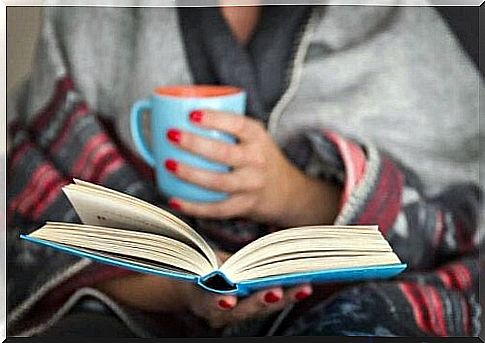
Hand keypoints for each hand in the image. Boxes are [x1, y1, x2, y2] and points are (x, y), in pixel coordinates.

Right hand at [96, 251, 312, 328]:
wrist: (188, 282)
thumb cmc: (190, 266)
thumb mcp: (192, 261)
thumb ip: (199, 258)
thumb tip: (193, 243)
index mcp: (200, 301)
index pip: (208, 304)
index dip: (217, 301)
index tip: (227, 298)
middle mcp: (219, 312)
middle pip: (241, 311)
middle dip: (260, 300)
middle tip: (277, 292)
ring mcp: (236, 313)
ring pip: (259, 308)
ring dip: (281, 297)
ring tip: (301, 286)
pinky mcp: (248, 306)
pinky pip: (267, 301)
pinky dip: (285, 292)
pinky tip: (301, 283)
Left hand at [164, 110, 340, 226]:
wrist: (286, 191)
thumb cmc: (260, 159)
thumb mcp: (254, 138)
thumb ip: (228, 128)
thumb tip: (180, 114)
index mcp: (258, 138)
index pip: (238, 124)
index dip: (214, 119)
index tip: (192, 114)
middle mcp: (256, 161)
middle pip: (224, 153)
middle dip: (194, 144)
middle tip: (171, 135)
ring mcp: (251, 185)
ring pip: (218, 182)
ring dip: (190, 174)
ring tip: (168, 164)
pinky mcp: (244, 205)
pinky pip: (216, 208)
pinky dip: (193, 206)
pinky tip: (175, 200)